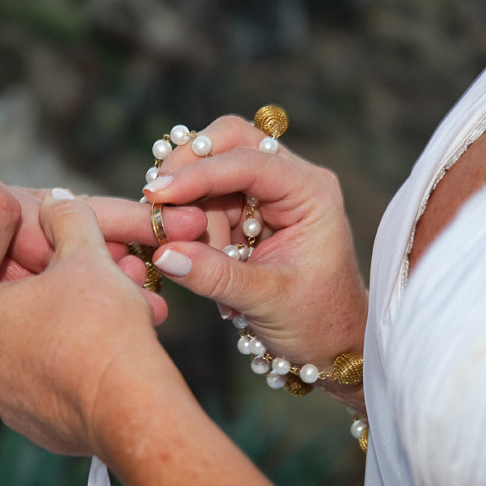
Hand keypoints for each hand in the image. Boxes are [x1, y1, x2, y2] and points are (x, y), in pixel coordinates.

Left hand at [0, 189, 305, 485]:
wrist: (129, 405)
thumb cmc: (100, 323)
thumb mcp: (85, 254)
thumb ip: (68, 218)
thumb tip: (58, 200)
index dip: (25, 263)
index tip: (59, 260)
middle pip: (18, 315)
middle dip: (60, 296)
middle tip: (102, 284)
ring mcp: (7, 402)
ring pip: (39, 352)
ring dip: (73, 331)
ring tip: (121, 318)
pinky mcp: (38, 429)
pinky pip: (54, 388)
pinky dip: (78, 369)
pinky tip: (113, 356)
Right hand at [144, 116, 367, 397]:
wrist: (328, 342)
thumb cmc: (315, 321)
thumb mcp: (265, 300)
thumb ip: (214, 276)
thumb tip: (163, 253)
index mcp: (311, 193)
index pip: (250, 162)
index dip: (200, 174)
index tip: (158, 193)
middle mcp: (290, 181)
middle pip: (229, 142)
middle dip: (189, 170)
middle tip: (157, 204)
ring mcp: (266, 194)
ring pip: (209, 174)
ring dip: (189, 210)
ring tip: (195, 259)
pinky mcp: (245, 212)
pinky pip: (205, 201)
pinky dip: (191, 224)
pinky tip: (196, 256)